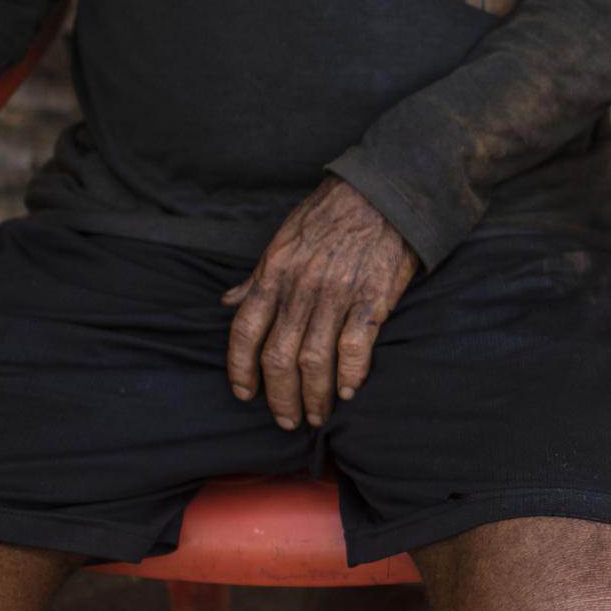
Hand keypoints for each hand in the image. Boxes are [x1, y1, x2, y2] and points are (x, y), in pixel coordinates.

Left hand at [225, 177, 417, 429]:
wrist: (383, 191)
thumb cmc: (331, 214)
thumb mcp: (283, 239)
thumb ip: (257, 277)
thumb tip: (228, 302)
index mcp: (273, 273)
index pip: (244, 331)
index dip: (240, 369)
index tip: (245, 394)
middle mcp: (300, 287)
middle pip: (278, 356)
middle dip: (280, 396)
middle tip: (286, 419)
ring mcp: (337, 294)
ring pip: (314, 360)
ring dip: (314, 396)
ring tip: (317, 415)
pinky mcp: (372, 297)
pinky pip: (356, 346)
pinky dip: (350, 374)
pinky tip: (348, 392)